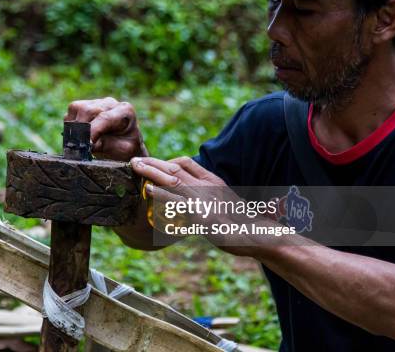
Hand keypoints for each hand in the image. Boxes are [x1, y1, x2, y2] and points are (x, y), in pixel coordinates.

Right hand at [65, 97, 147, 160]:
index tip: (87, 145)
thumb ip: (108, 146)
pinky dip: (71, 126)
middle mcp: (110, 103)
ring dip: (75, 127)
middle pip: (88, 110)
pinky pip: (71, 113)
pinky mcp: (83, 106)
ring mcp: (96, 102)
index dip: (93, 131)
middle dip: (82, 130)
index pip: (104, 117)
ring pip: (77, 108)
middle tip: (81, 146)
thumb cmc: (125, 148)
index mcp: (124, 111)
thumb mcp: (123, 151)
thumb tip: (89, 144)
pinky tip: (79, 136)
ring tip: (81, 142)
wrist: (123, 146)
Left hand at [130, 156, 257, 255]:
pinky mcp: (203, 217)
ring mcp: (205, 201)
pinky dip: (162, 195)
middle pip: (175, 168)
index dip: (166, 161)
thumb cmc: (240, 221)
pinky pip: (178, 203)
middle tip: (135, 160)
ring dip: (152, 172)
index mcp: (213, 180)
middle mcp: (208, 186)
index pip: (187, 163)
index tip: (151, 162)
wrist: (259, 235)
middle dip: (153, 163)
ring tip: (135, 167)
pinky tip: (148, 191)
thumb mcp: (224, 200)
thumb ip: (207, 194)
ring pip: (174, 180)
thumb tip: (189, 193)